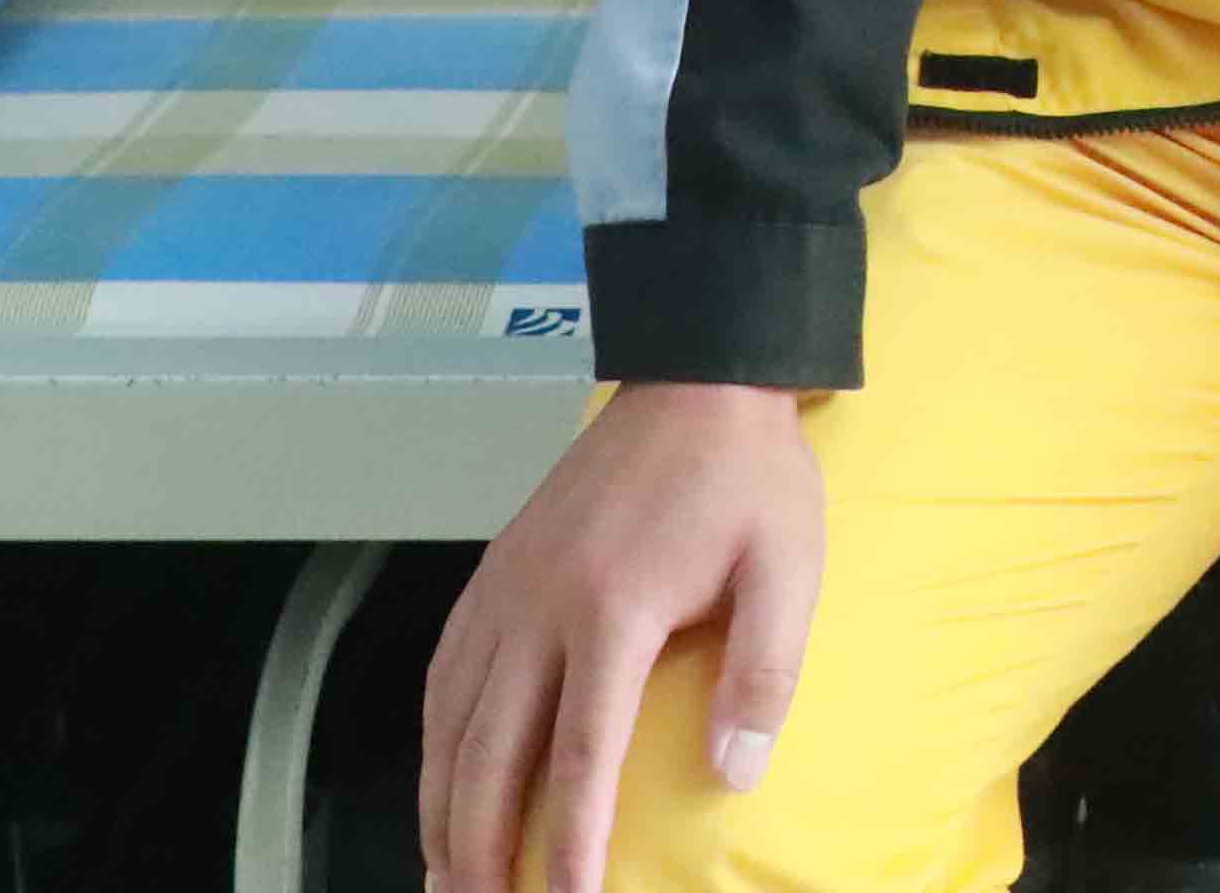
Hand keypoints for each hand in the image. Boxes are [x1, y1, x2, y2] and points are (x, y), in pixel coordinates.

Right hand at [425, 378, 818, 892]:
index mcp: (612, 610)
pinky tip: (438, 778)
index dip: (568, 846)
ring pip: (449, 720)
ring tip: (444, 875)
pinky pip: (445, 671)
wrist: (696, 376)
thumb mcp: (787, 567)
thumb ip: (764, 672)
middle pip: (489, 755)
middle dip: (479, 849)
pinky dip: (432, 739)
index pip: (579, 759)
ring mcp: (506, 586)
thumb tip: (735, 774)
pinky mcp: (495, 569)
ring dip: (439, 807)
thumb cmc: (748, 475)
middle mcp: (539, 605)